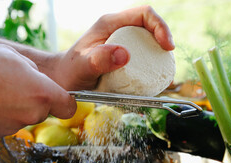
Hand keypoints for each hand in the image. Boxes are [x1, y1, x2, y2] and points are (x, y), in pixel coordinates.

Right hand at [0, 43, 75, 138]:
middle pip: (42, 110)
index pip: (68, 107)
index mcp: (41, 93)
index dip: (65, 103)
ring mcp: (13, 127)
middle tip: (12, 84)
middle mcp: (31, 114)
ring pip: (22, 116)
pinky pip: (6, 122)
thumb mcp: (10, 55)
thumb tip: (37, 80)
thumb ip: (32, 71)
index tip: (60, 100)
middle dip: (33, 99)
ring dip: (14, 105)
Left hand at [54, 5, 174, 90]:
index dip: (161, 27)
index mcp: (110, 24)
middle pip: (150, 28)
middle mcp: (118, 30)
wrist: (64, 79)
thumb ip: (99, 60)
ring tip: (162, 75)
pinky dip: (150, 67)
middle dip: (163, 43)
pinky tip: (152, 80)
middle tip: (167, 65)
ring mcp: (121, 43)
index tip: (166, 47)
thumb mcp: (82, 66)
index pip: (144, 14)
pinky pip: (142, 56)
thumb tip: (124, 54)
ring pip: (148, 43)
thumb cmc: (70, 71)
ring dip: (158, 57)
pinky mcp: (122, 56)